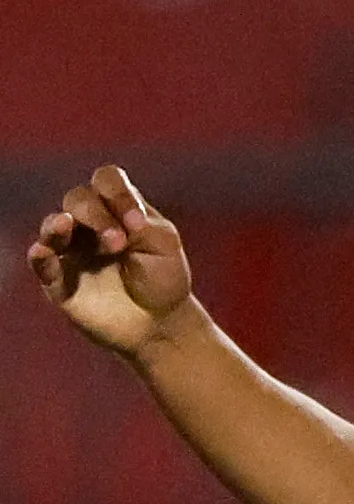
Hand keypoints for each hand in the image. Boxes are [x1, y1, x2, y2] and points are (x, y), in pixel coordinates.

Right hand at [29, 166, 195, 354]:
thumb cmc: (162, 277)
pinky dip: (40, 255)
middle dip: (97, 215)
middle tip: (119, 243)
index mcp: (117, 208)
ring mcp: (70, 249)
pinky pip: (41, 262)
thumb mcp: (163, 245)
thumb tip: (120, 219)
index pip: (106, 181)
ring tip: (66, 224)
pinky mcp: (58, 278)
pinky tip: (43, 251)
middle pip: (78, 199)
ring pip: (53, 225)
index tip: (138, 222)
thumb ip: (143, 224)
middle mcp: (88, 223)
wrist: (159, 322)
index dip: (118, 193)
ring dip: (60, 225)